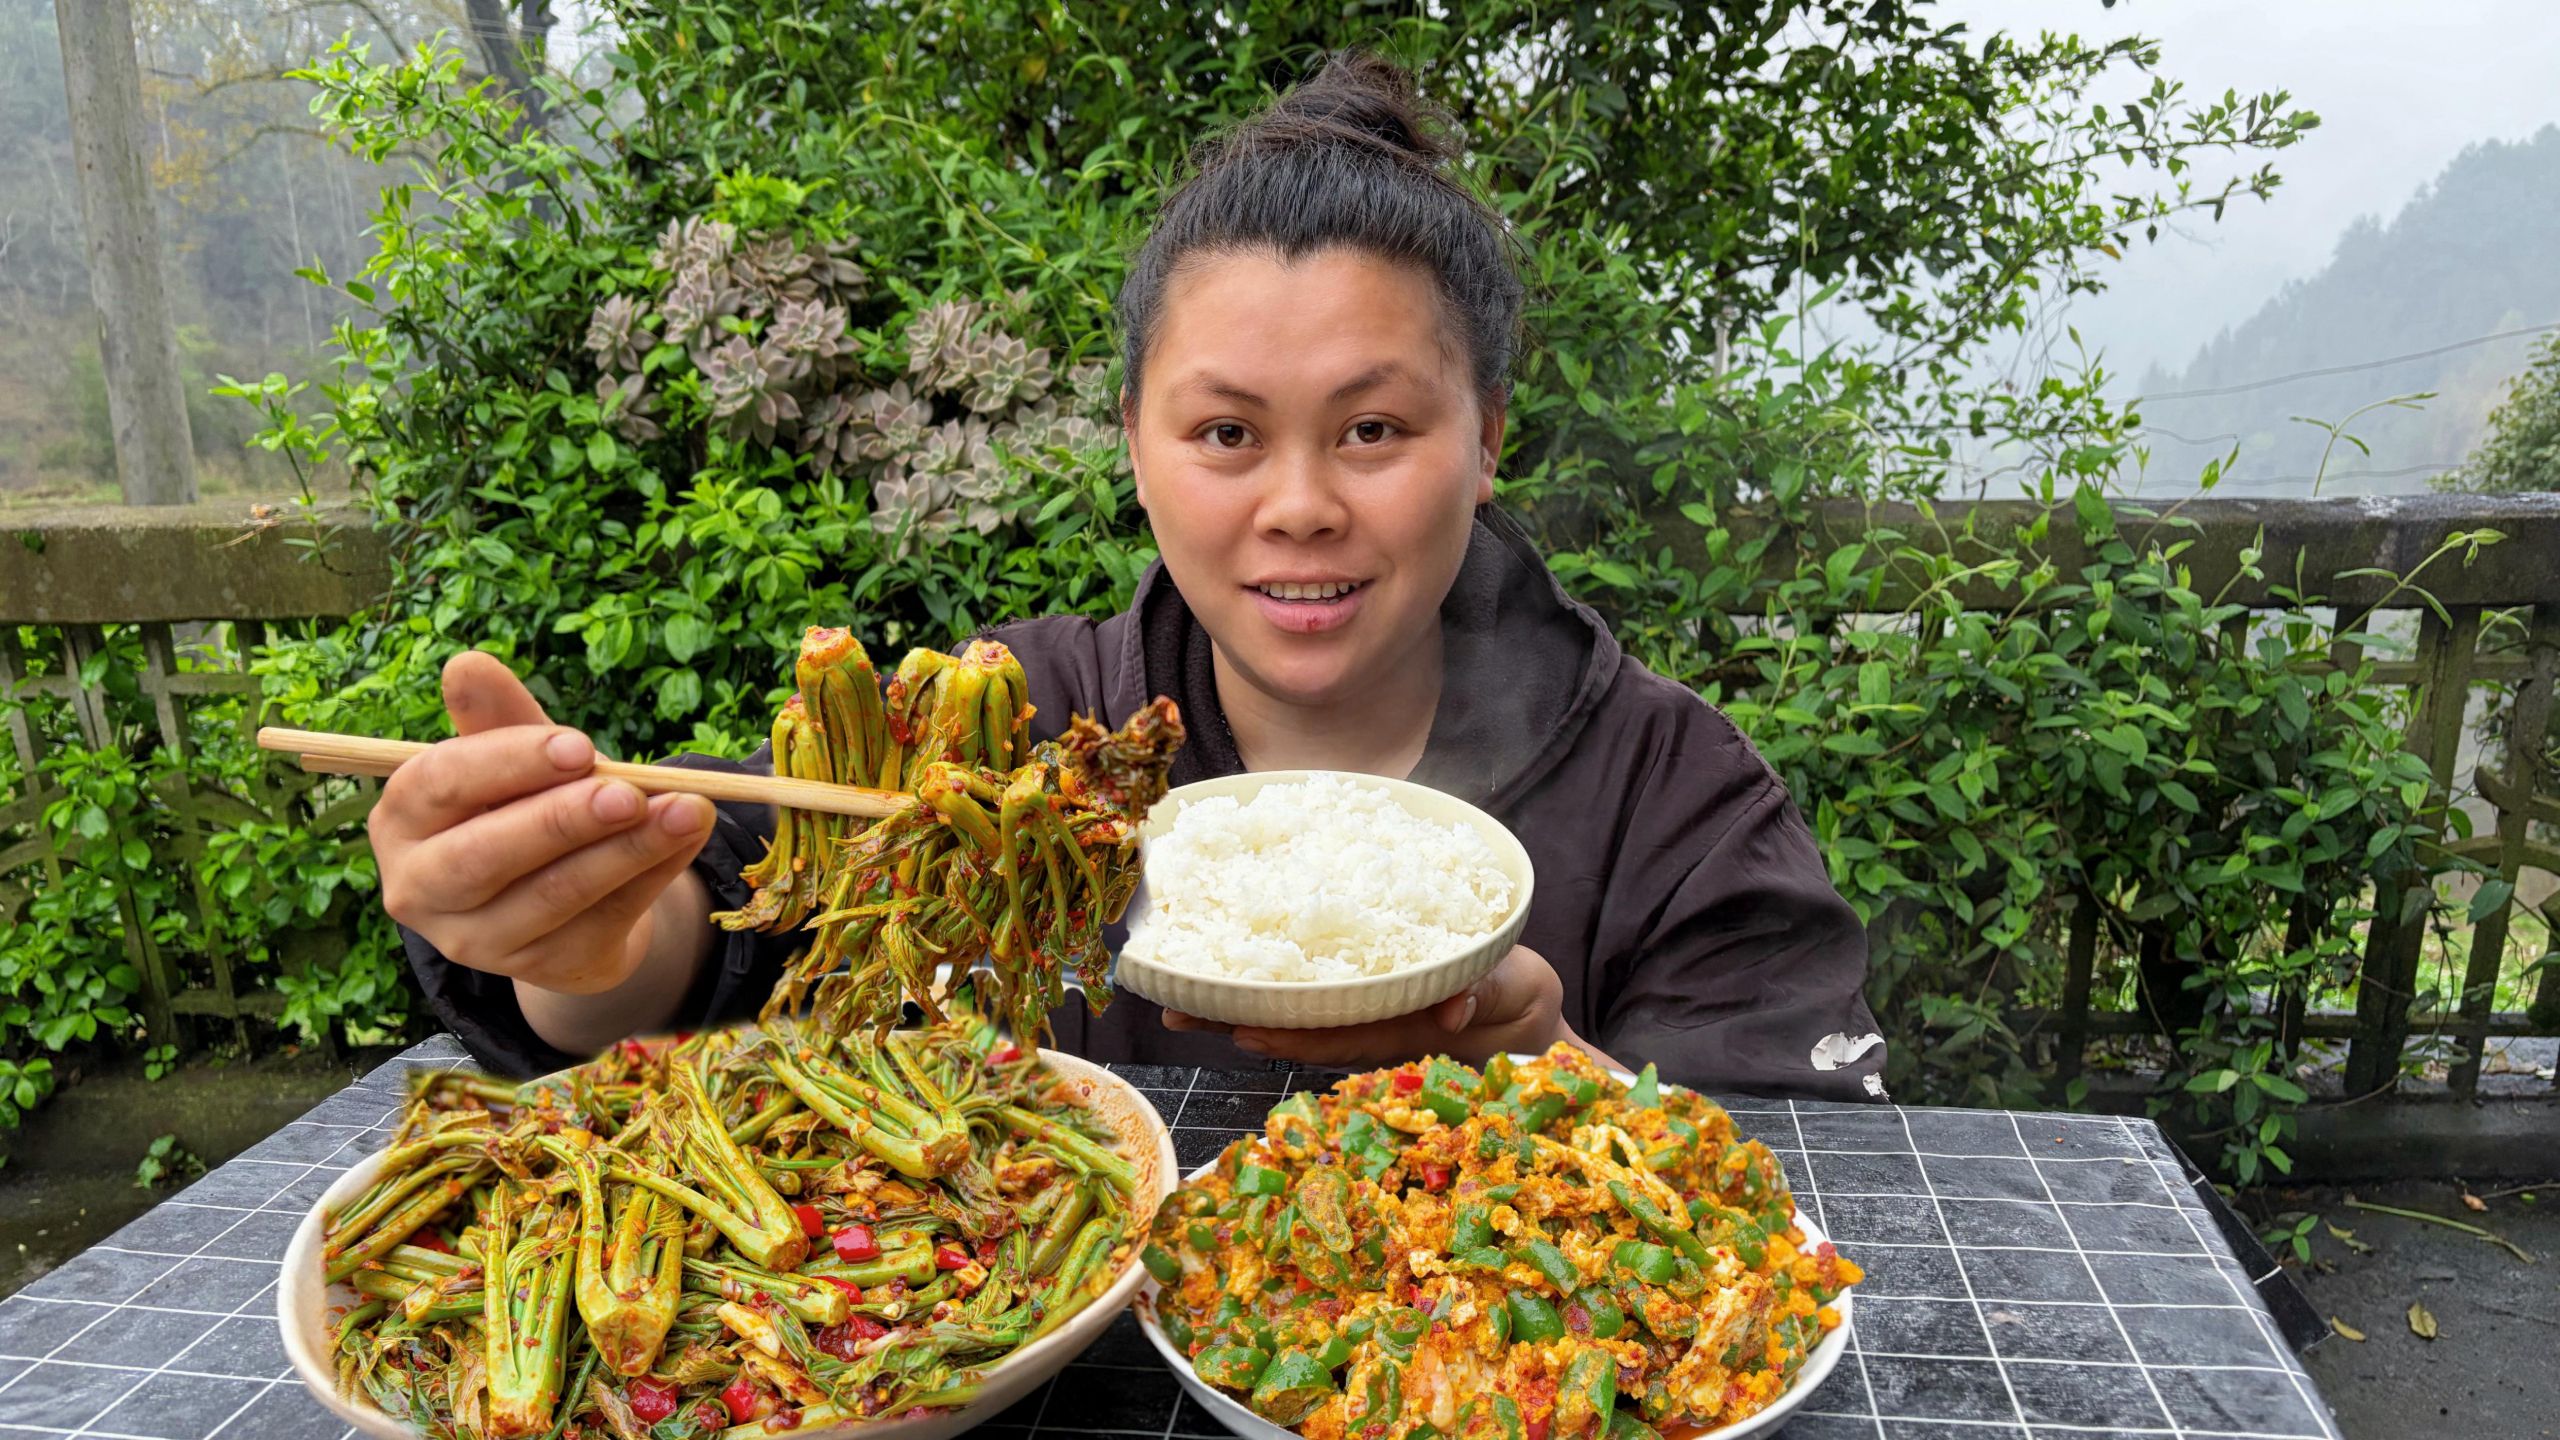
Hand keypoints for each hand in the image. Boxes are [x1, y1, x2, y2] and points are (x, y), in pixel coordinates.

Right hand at [372, 651, 716, 999]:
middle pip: (484, 856)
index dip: (509, 762)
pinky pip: (604, 920)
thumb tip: (467, 665)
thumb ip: (497, 717)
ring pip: (554, 895)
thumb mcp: (513, 758)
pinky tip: (687, 837)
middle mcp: (422, 889)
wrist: (559, 895)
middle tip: (631, 793)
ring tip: (688, 810)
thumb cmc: (522, 804)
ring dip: (627, 850)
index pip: (440, 785)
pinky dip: (652, 875)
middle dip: (563, 820)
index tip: (579, 745)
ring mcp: (478, 941)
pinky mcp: (542, 967)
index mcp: (403, 820)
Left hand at [1163, 944, 1606, 1069]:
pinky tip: (1216, 969)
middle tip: (1177, 1008)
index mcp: (1400, 1032)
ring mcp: (1359, 1015)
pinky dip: (1262, 982)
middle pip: (1294, 1028)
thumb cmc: (1521, 1003)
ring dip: (1233, 1004)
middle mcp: (1367, 1028)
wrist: (1529, 1017)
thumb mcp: (1519, 993)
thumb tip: (1454, 1009)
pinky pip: (1305, 992)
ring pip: (1289, 1012)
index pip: (1334, 1037)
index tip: (1241, 1025)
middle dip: (1234, 1019)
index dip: (1288, 1034)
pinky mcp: (1358, 997)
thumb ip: (1489, 995)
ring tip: (1174, 992)